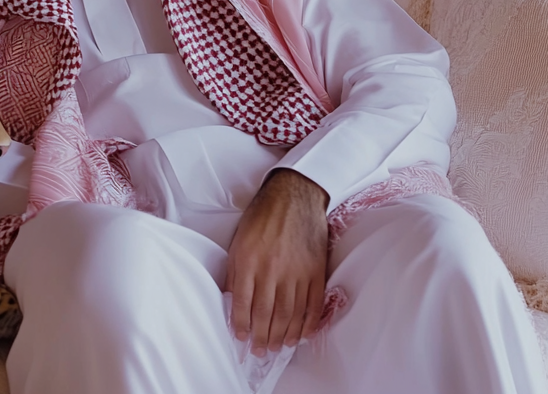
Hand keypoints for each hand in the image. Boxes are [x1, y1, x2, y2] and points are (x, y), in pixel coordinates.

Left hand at [226, 169, 329, 355]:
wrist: (294, 196)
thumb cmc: (262, 218)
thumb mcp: (239, 242)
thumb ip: (236, 272)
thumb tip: (232, 300)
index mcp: (250, 262)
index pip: (244, 304)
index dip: (242, 325)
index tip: (242, 338)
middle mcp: (273, 270)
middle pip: (268, 314)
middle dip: (263, 337)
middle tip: (261, 351)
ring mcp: (297, 271)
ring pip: (290, 313)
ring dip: (284, 335)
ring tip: (279, 347)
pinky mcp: (316, 271)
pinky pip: (313, 303)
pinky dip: (309, 322)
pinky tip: (303, 334)